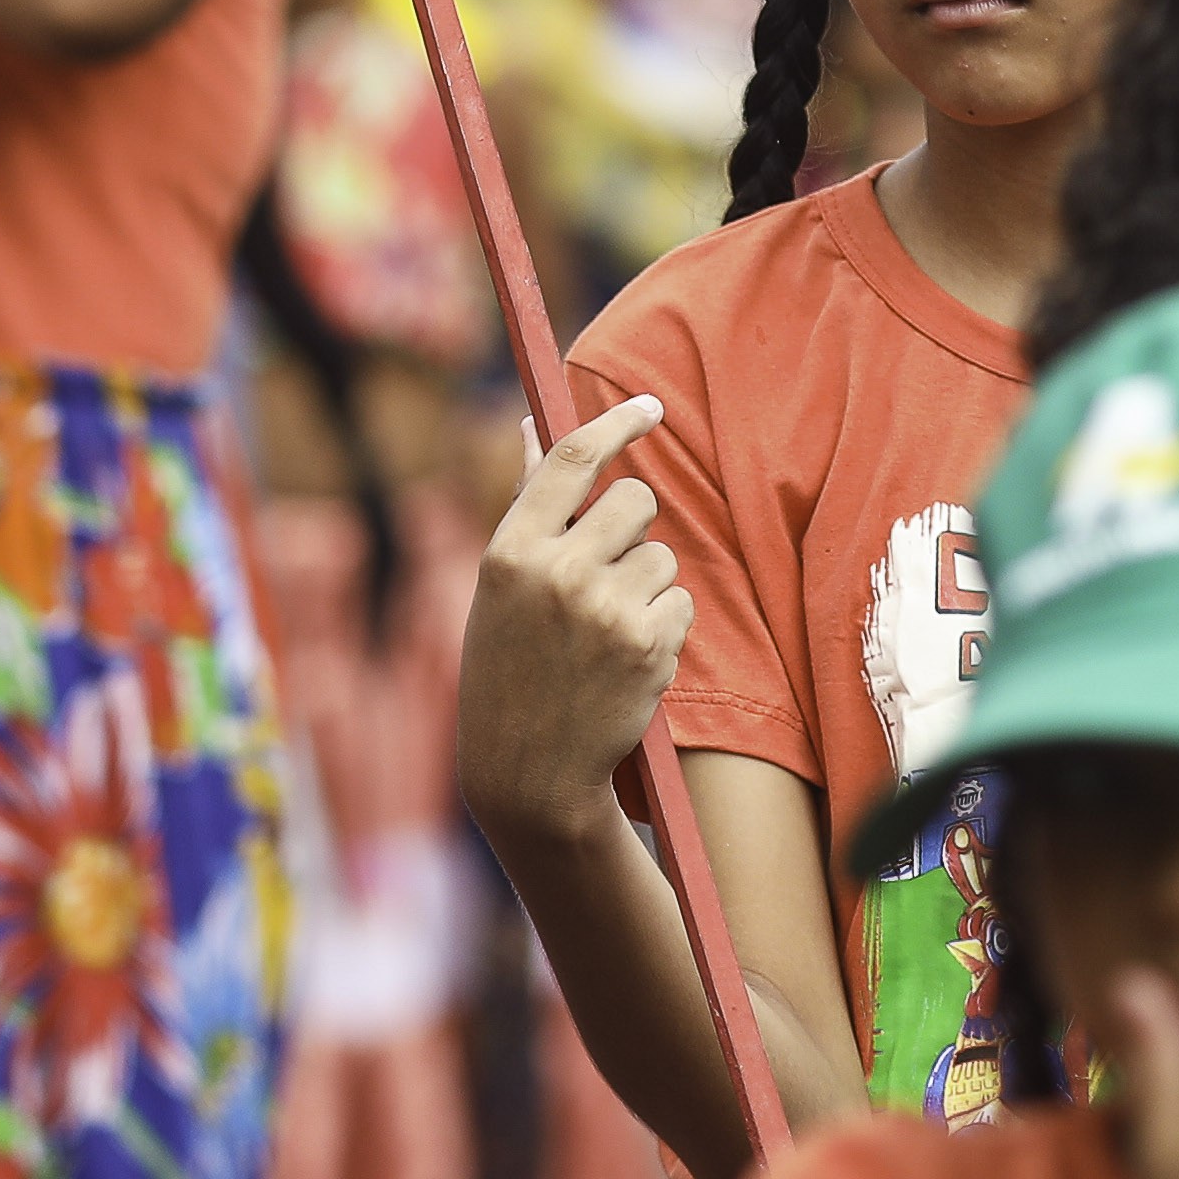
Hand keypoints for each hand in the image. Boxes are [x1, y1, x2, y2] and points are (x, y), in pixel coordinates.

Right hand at [460, 396, 687, 841]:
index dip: (617, 425)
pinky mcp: (647, 645)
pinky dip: (662, 627)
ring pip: (662, 557)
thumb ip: (528, 508)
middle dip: (635, 525)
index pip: (572, 460)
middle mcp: (556, 572)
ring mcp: (604, 608)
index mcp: (509, 551)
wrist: (526, 771)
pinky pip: (678, 603)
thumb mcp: (500, 585)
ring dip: (646, 586)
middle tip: (610, 566)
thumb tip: (534, 421)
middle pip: (634, 501)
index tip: (650, 408)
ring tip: (604, 632)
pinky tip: (625, 662)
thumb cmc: (508, 668)